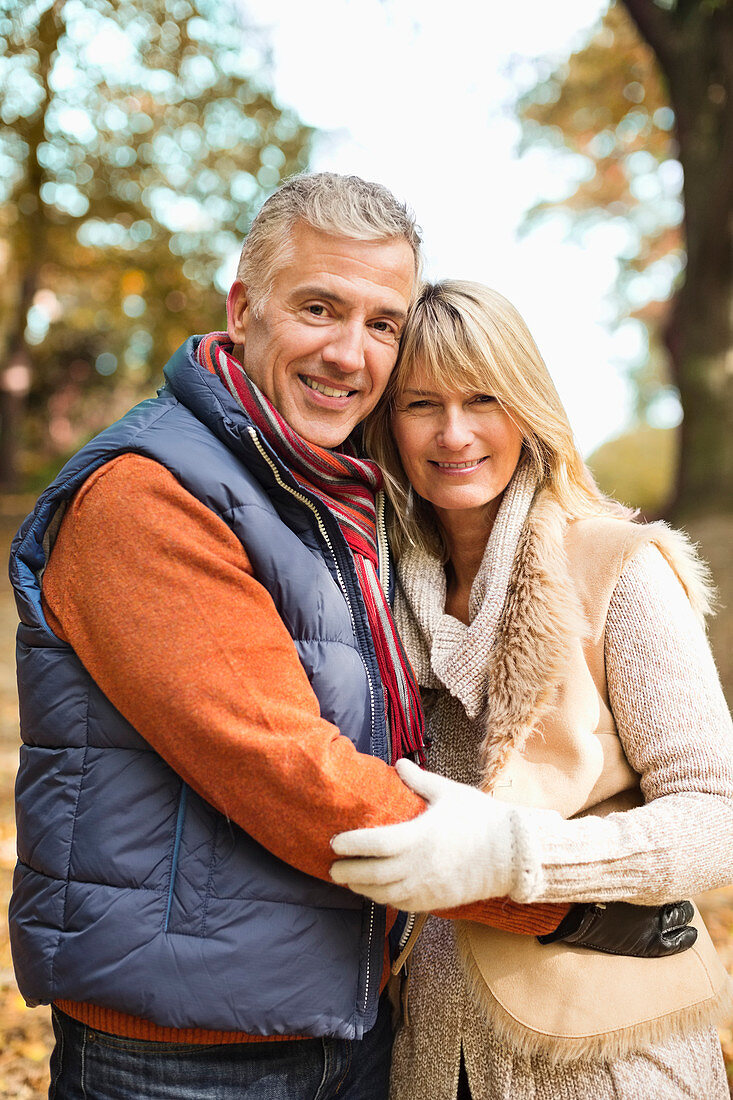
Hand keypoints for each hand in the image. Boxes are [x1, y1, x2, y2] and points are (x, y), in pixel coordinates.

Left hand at [330, 759, 528, 910]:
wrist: (513, 854)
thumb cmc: (481, 819)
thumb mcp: (448, 792)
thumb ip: (419, 780)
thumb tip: (398, 764)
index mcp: (420, 837)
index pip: (375, 845)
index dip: (351, 845)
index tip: (335, 841)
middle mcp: (419, 867)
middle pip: (372, 875)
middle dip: (348, 873)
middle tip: (333, 867)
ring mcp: (427, 888)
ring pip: (384, 895)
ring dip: (363, 889)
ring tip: (349, 881)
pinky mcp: (436, 902)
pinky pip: (402, 905)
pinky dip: (384, 900)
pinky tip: (377, 892)